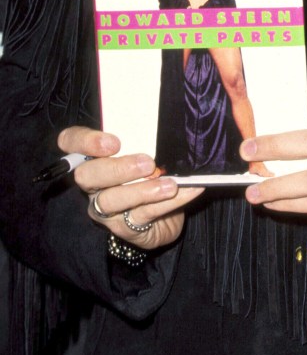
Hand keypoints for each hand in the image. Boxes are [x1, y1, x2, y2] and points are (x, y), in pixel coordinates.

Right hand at [58, 127, 203, 250]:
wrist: (163, 218)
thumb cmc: (152, 176)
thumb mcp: (148, 153)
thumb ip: (147, 141)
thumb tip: (170, 127)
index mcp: (94, 157)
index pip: (71, 142)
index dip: (84, 141)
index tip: (113, 142)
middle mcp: (93, 184)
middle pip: (87, 175)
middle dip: (117, 168)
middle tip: (148, 163)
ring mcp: (104, 209)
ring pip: (111, 200)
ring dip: (142, 190)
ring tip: (170, 185)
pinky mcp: (124, 228)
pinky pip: (143, 214)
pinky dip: (169, 202)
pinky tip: (187, 191)